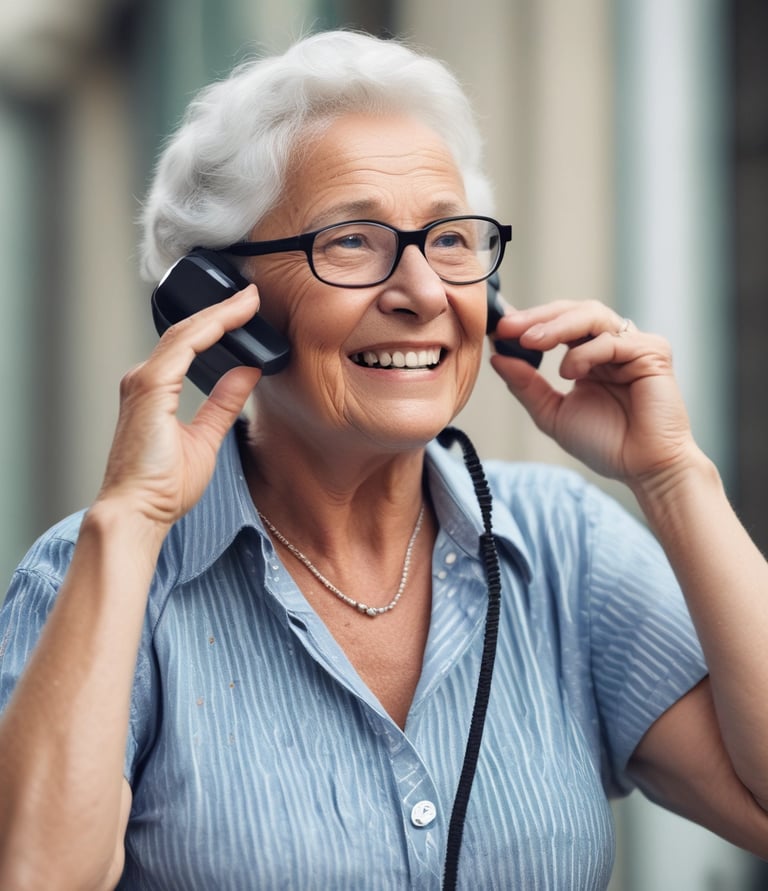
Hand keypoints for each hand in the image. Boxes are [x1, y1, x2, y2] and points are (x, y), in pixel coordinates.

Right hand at [97, 286, 263, 528]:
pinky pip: (182, 348)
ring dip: (218, 313)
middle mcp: (145, 380)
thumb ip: (224, 402)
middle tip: (252, 295)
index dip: (219, 323)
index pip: (191, 345)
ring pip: (185, 334)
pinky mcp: (149, 388)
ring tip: (248, 299)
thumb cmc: (162, 487)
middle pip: (188, 332)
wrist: (138, 512)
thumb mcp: (207, 437)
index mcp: (156, 391)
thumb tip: (246, 373)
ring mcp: (144, 382)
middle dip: (222, 310)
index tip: (247, 309)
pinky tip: (232, 318)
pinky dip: (208, 329)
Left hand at [490, 300, 696, 484]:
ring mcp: (633, 345)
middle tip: (509, 327)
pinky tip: (570, 372)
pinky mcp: (653, 353)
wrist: (642, 470)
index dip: (527, 322)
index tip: (497, 329)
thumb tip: (497, 357)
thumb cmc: (606, 444)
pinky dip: (586, 353)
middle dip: (537, 316)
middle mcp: (611, 344)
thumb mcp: (552, 413)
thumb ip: (526, 385)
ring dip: (557, 326)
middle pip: (572, 311)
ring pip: (592, 315)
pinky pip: (613, 341)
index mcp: (588, 355)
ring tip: (531, 341)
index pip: (556, 324)